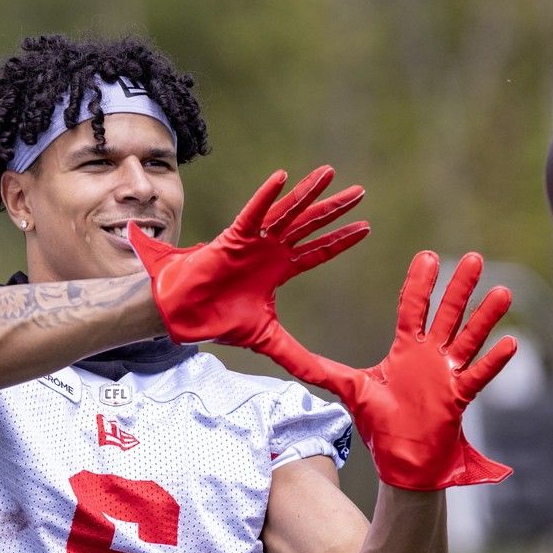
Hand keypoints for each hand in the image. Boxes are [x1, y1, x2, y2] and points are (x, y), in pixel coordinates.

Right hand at [127, 166, 368, 345]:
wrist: (186, 317)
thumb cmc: (221, 322)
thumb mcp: (270, 341)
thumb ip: (298, 357)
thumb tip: (325, 380)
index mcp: (279, 270)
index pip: (318, 251)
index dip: (341, 240)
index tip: (365, 227)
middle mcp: (270, 251)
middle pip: (310, 225)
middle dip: (335, 209)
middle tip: (360, 192)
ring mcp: (253, 242)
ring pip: (287, 212)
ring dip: (308, 193)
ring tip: (330, 173)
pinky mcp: (233, 238)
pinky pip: (253, 213)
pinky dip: (266, 196)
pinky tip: (282, 177)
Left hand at [258, 251, 516, 490]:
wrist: (401, 461)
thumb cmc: (379, 423)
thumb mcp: (346, 388)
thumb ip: (315, 367)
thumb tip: (279, 352)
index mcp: (406, 349)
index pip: (414, 308)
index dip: (420, 283)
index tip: (428, 256)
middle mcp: (431, 356)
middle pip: (448, 314)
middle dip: (459, 287)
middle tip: (472, 257)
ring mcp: (449, 375)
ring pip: (470, 339)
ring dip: (486, 317)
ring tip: (502, 292)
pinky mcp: (459, 398)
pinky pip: (479, 376)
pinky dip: (494, 362)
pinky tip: (510, 343)